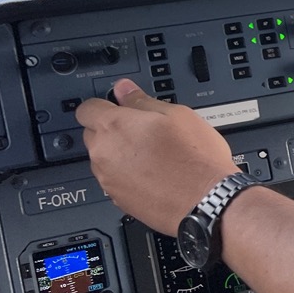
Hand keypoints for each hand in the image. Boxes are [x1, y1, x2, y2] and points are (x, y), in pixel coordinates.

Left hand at [76, 79, 239, 235]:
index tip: (117, 107)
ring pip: (104, 159)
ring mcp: (108, 179)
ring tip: (154, 156)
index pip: (86, 108)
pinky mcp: (117, 199)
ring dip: (120, 154)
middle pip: (93, 134)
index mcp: (114, 126)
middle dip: (112, 130)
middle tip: (143, 132)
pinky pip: (115, 180)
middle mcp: (103, 153)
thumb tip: (125, 90)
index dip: (103, 105)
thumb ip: (143, 100)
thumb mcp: (178, 115)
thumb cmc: (196, 160)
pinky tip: (154, 174)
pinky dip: (128, 175)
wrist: (207, 201)